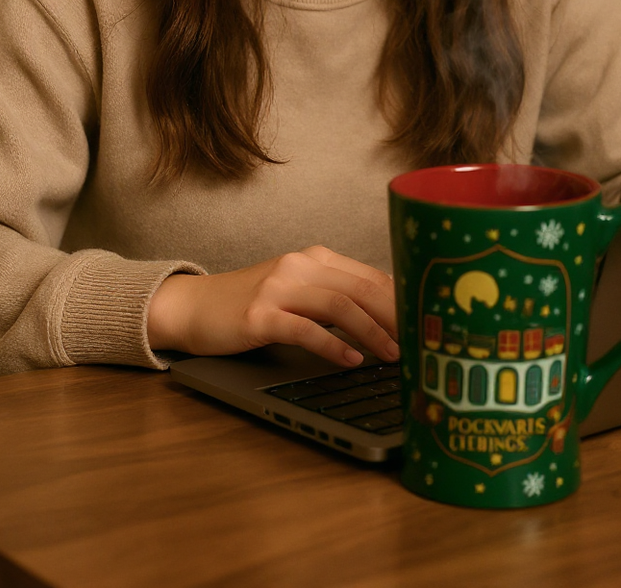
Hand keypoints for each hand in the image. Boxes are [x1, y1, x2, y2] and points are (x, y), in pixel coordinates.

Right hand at [147, 246, 398, 367]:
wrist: (194, 307)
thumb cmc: (251, 305)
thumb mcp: (296, 292)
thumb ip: (334, 297)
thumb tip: (388, 321)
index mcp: (315, 259)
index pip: (371, 276)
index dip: (402, 301)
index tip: (425, 324)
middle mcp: (299, 266)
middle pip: (362, 287)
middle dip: (397, 316)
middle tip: (420, 343)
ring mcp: (278, 288)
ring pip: (339, 305)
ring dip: (372, 332)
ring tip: (393, 356)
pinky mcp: (260, 314)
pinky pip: (305, 328)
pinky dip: (333, 345)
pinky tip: (351, 360)